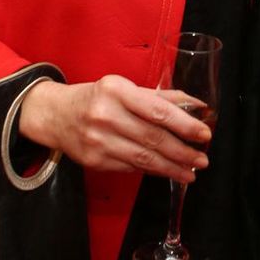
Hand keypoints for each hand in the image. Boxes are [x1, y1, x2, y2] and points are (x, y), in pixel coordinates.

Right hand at [17, 76, 210, 181]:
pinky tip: (166, 171)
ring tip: (191, 171)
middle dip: (182, 151)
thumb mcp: (124, 88)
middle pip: (153, 137)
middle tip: (202, 158)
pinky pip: (130, 167)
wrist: (55, 115)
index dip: (184, 124)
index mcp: (116, 90)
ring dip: (171, 167)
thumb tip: (195, 106)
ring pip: (143, 158)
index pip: (157, 110)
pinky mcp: (94, 161)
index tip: (204, 133)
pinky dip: (151, 170)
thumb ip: (159, 97)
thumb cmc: (96, 98)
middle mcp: (105, 115)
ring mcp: (98, 140)